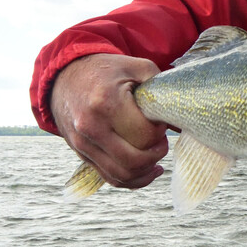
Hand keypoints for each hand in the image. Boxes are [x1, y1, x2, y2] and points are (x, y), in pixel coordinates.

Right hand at [50, 53, 167, 188]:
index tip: (160, 121)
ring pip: (121, 175)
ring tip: (157, 157)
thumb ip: (161, 89)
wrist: (66, 76)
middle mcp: (90, 127)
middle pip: (133, 159)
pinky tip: (148, 171)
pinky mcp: (81, 154)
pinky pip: (109, 178)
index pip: (143, 134)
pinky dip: (132, 180)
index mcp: (105, 103)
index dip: (159, 132)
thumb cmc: (108, 70)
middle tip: (162, 140)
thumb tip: (181, 117)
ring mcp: (83, 144)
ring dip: (146, 171)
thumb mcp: (137, 67)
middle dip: (156, 153)